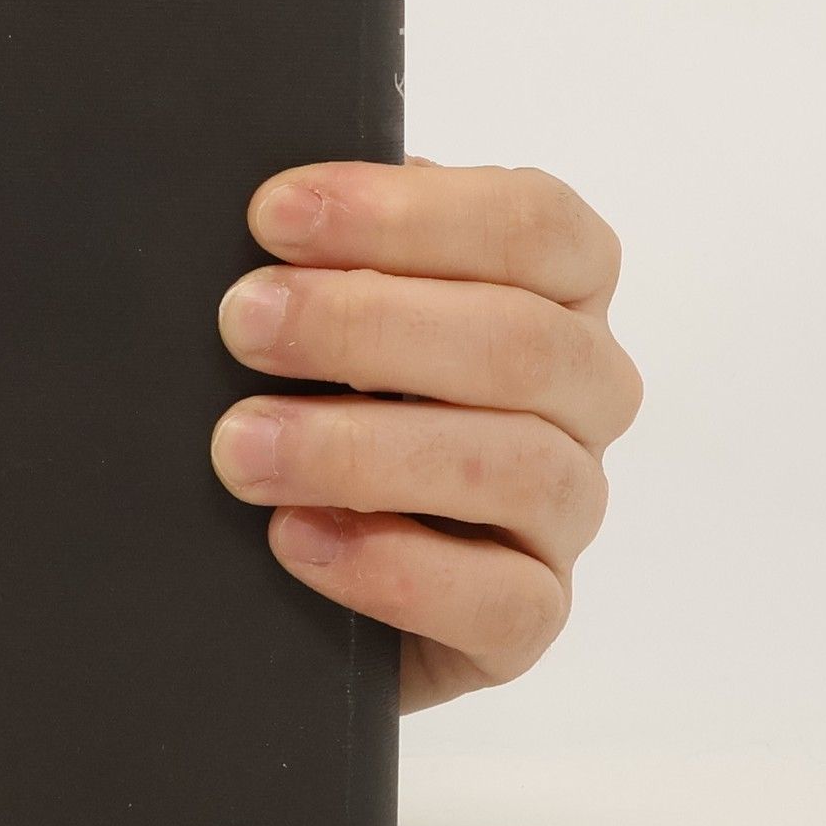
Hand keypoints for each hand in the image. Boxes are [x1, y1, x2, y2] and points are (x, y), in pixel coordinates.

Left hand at [209, 161, 641, 711]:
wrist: (293, 554)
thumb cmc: (317, 386)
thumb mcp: (321, 301)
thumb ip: (326, 252)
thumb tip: (272, 212)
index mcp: (554, 283)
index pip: (530, 221)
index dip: (402, 212)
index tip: (273, 214)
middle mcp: (585, 389)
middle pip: (519, 340)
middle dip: (363, 324)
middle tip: (241, 322)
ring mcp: (569, 507)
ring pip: (518, 467)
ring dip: (361, 450)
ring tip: (241, 447)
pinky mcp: (532, 614)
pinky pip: (504, 601)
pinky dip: (392, 569)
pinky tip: (295, 537)